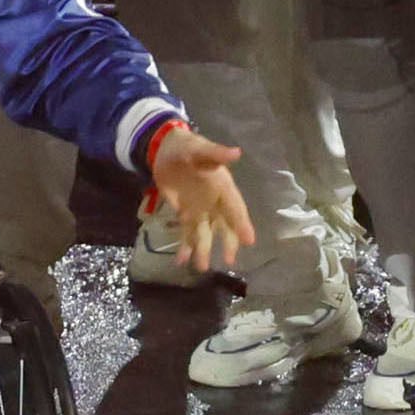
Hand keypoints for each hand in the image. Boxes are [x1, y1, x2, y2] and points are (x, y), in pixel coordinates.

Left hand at [150, 123, 254, 275]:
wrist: (164, 149)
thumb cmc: (186, 147)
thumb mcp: (199, 149)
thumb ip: (215, 153)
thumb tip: (236, 152)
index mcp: (222, 187)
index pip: (235, 207)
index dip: (242, 223)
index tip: (250, 241)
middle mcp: (214, 202)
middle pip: (224, 226)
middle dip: (227, 243)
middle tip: (228, 260)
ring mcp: (200, 210)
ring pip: (205, 233)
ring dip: (203, 249)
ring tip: (202, 267)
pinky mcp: (185, 213)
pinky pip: (187, 233)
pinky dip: (185, 247)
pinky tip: (181, 261)